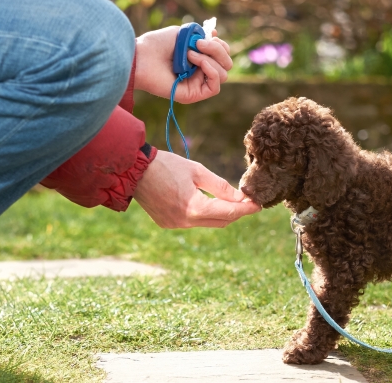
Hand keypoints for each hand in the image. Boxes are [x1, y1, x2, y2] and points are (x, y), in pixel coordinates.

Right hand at [133, 150, 260, 227]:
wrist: (134, 171)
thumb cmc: (166, 165)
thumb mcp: (197, 171)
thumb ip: (220, 186)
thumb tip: (240, 197)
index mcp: (194, 208)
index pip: (229, 213)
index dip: (246, 209)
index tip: (258, 204)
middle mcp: (185, 222)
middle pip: (221, 222)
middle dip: (236, 212)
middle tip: (247, 202)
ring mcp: (175, 225)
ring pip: (207, 223)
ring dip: (220, 214)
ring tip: (229, 200)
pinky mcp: (167, 224)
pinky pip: (193, 222)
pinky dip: (203, 214)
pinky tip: (206, 202)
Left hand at [134, 26, 232, 103]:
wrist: (141, 57)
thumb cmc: (157, 44)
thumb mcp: (184, 34)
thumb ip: (202, 36)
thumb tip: (217, 36)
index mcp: (199, 58)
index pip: (223, 55)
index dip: (220, 45)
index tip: (208, 35)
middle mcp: (200, 72)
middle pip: (227, 64)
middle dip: (217, 50)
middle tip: (199, 43)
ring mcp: (197, 83)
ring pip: (223, 74)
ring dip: (210, 59)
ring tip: (189, 54)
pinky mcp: (193, 94)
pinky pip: (215, 87)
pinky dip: (211, 71)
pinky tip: (197, 63)